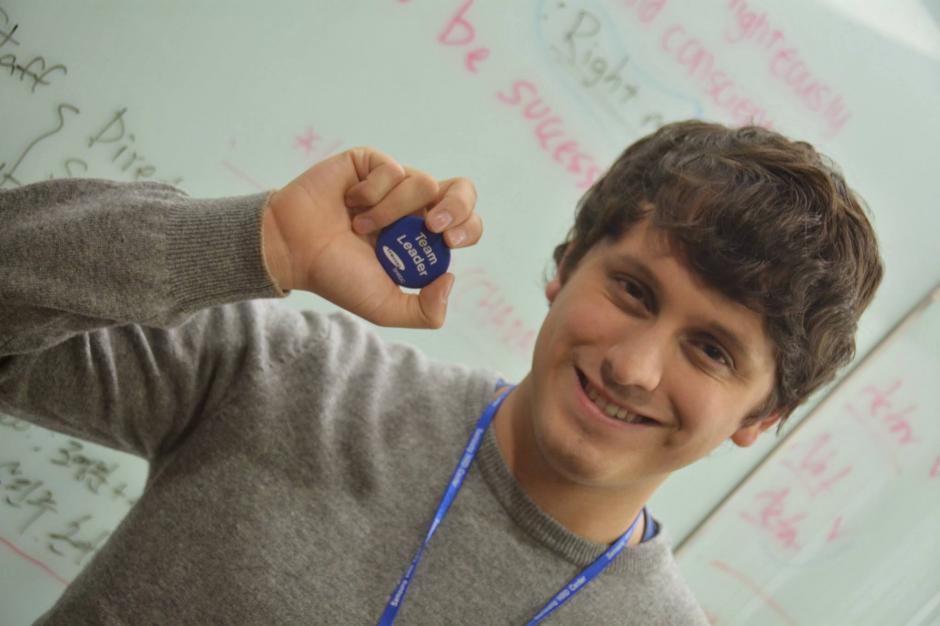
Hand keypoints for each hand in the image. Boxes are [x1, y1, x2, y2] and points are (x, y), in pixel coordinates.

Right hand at [262, 147, 480, 327]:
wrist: (294, 250)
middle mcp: (415, 209)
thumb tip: (451, 277)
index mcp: (425, 240)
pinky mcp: (371, 163)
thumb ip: (425, 311)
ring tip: (361, 227)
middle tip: (433, 225)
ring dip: (391, 211)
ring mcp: (394, 184)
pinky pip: (390, 169)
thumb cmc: (337, 277)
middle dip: (457, 205)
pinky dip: (370, 193)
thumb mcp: (385, 308)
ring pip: (422, 182)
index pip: (467, 224)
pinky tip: (349, 204)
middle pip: (462, 190)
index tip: (447, 241)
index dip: (468, 227)